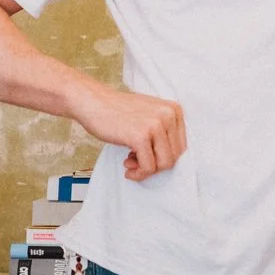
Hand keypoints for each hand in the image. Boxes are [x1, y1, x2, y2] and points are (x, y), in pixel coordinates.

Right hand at [71, 83, 186, 180]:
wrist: (92, 101)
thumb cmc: (117, 110)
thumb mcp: (149, 114)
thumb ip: (163, 132)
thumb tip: (170, 160)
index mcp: (174, 110)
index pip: (181, 145)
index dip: (164, 156)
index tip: (148, 157)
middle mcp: (169, 115)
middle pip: (175, 156)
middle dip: (155, 165)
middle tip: (136, 161)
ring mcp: (156, 125)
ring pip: (164, 164)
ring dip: (147, 170)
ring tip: (130, 163)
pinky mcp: (141, 136)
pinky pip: (148, 167)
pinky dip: (138, 173)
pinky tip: (127, 166)